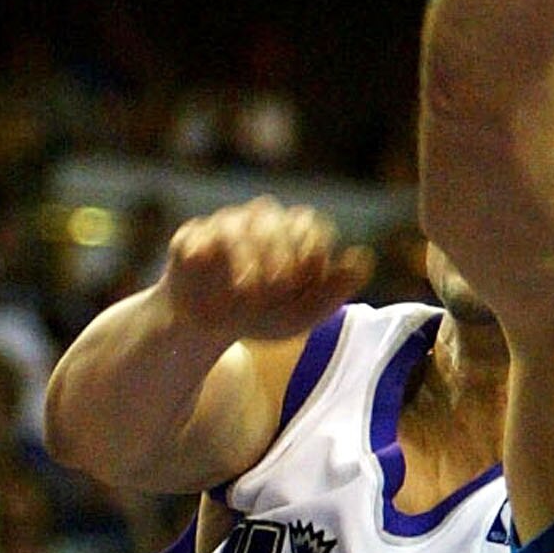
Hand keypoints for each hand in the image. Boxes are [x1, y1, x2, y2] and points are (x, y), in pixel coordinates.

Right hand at [159, 198, 370, 344]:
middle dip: (278, 254)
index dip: (310, 253)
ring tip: (245, 293)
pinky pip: (198, 234)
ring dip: (245, 258)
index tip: (302, 285)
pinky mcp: (190, 238)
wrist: (209, 331)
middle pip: (274, 221)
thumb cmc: (262, 318)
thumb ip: (335, 289)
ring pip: (237, 226)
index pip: (311, 227)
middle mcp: (259, 223)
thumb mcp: (303, 314)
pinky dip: (204, 252)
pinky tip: (208, 271)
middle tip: (276, 289)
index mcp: (292, 235)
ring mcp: (223, 227)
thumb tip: (363, 257)